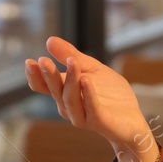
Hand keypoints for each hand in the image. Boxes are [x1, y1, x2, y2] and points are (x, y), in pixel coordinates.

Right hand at [24, 36, 157, 161]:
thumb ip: (71, 56)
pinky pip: (91, 108)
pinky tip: (86, 80)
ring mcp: (82, 116)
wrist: (132, 118)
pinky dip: (88, 94)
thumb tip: (50, 40)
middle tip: (42, 60)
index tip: (30, 62)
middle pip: (55, 90)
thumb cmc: (111, 95)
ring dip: (70, 80)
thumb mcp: (92, 69)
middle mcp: (68, 106)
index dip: (35, 76)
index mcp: (64, 93)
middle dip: (49, 76)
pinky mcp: (98, 121)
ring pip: (70, 99)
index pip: (44, 86)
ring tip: (71, 62)